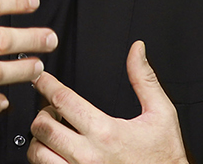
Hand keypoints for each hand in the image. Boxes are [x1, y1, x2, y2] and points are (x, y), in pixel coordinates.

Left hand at [28, 41, 187, 163]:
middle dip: (42, 113)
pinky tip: (57, 152)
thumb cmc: (164, 156)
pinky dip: (46, 160)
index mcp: (106, 131)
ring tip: (52, 133)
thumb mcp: (161, 113)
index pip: (63, 100)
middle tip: (51, 109)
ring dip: (40, 140)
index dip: (46, 84)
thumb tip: (137, 51)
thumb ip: (144, 79)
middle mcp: (88, 155)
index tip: (40, 79)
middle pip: (43, 127)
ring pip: (38, 153)